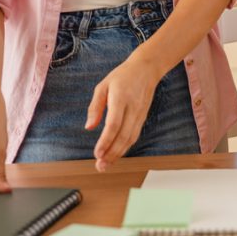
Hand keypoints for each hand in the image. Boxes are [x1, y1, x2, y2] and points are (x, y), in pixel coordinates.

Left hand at [86, 57, 162, 171]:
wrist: (147, 69)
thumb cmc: (122, 76)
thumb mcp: (103, 86)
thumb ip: (95, 107)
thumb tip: (89, 127)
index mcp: (121, 98)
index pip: (114, 124)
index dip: (105, 141)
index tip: (97, 154)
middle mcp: (133, 108)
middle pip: (123, 136)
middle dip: (111, 154)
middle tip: (100, 166)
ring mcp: (140, 113)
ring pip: (131, 138)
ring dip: (118, 154)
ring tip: (106, 164)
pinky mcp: (143, 117)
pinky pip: (135, 135)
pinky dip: (125, 147)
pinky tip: (117, 154)